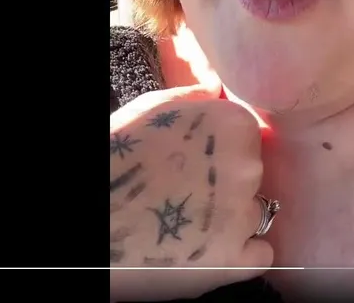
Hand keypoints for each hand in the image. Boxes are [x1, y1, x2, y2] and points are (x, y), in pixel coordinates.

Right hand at [109, 83, 272, 301]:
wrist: (94, 219)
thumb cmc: (115, 158)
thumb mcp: (150, 111)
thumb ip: (193, 100)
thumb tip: (214, 91)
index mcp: (232, 125)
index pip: (246, 134)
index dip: (220, 147)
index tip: (197, 159)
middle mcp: (247, 168)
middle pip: (250, 174)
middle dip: (226, 182)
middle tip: (187, 191)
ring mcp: (242, 217)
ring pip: (253, 213)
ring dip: (229, 218)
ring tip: (188, 222)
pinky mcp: (234, 261)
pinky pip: (259, 254)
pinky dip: (239, 254)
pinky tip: (205, 248)